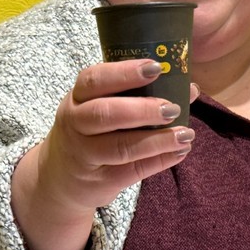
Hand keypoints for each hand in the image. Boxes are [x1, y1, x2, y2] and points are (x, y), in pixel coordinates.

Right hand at [11, 59, 196, 249]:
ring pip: (120, 147)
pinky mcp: (99, 181)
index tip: (156, 68)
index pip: (95, 79)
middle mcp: (75, 124)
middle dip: (142, 110)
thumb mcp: (99, 107)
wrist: (60, 178)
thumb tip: (189, 88)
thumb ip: (138, 95)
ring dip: (157, 140)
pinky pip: (132, 171)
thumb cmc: (90, 132)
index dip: (125, 73)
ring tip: (185, 134)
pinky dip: (159, 161)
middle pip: (105, 114)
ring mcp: (84, 155)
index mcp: (77, 97)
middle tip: (172, 108)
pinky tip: (179, 152)